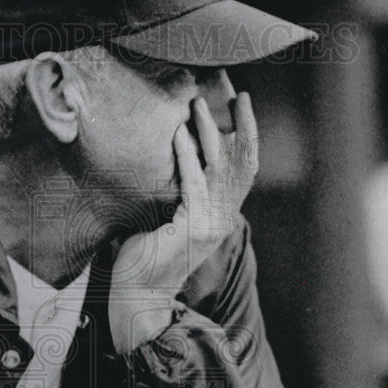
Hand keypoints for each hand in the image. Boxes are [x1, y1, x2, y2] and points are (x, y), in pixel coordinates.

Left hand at [108, 92, 258, 350]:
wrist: (139, 294)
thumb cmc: (145, 256)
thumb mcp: (168, 218)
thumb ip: (179, 193)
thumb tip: (170, 156)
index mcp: (220, 216)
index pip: (244, 170)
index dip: (248, 137)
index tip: (243, 107)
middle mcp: (222, 219)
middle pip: (242, 163)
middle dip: (242, 125)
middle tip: (235, 93)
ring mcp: (210, 224)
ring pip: (219, 168)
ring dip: (210, 132)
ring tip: (197, 104)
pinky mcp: (192, 228)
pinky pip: (193, 183)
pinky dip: (187, 156)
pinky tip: (179, 134)